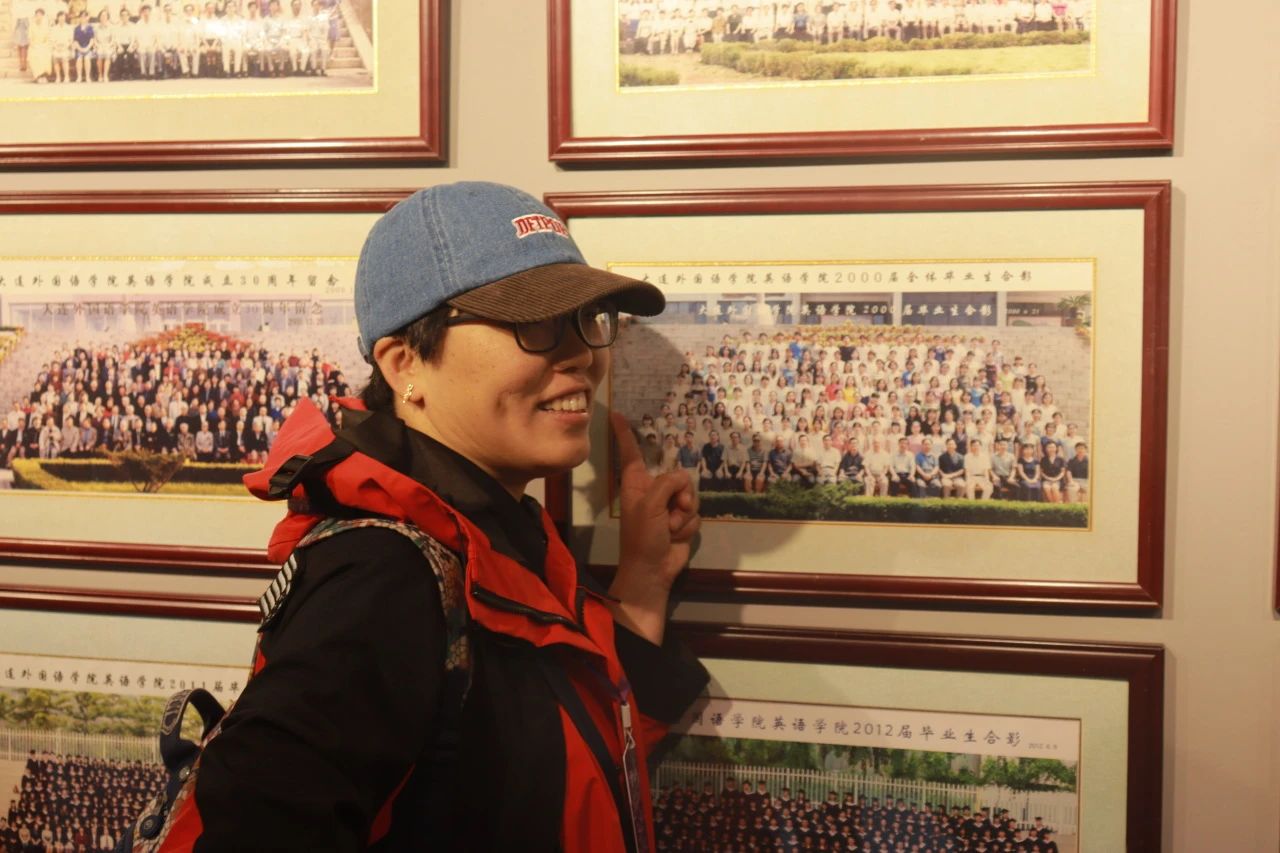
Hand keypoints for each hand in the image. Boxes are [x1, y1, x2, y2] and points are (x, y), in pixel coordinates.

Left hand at [607, 410, 699, 644]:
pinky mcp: (682, 520)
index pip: (632, 452)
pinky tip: (676, 536)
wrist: (653, 570)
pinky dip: (688, 526)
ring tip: (671, 528)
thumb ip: (668, 483)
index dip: (625, 433)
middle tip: (674, 510)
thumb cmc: (642, 536)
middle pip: (677, 475)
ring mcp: (668, 506)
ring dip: (684, 514)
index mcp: (636, 483)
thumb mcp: (651, 505)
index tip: (617, 414)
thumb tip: (682, 482)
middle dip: (681, 494)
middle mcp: (653, 491)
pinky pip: (695, 513)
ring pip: (690, 495)